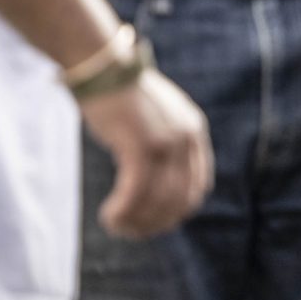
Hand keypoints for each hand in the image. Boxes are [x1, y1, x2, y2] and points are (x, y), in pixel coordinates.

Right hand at [81, 68, 212, 239]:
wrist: (103, 67)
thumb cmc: (121, 96)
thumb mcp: (156, 120)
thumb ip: (163, 147)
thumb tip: (157, 187)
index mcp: (194, 132)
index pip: (197, 187)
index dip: (175, 212)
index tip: (151, 223)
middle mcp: (187, 138)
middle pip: (179, 199)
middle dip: (155, 223)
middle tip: (129, 231)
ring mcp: (166, 141)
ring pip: (157, 200)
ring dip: (136, 221)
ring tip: (116, 225)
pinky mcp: (141, 144)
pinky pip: (136, 192)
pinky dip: (123, 211)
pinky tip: (109, 216)